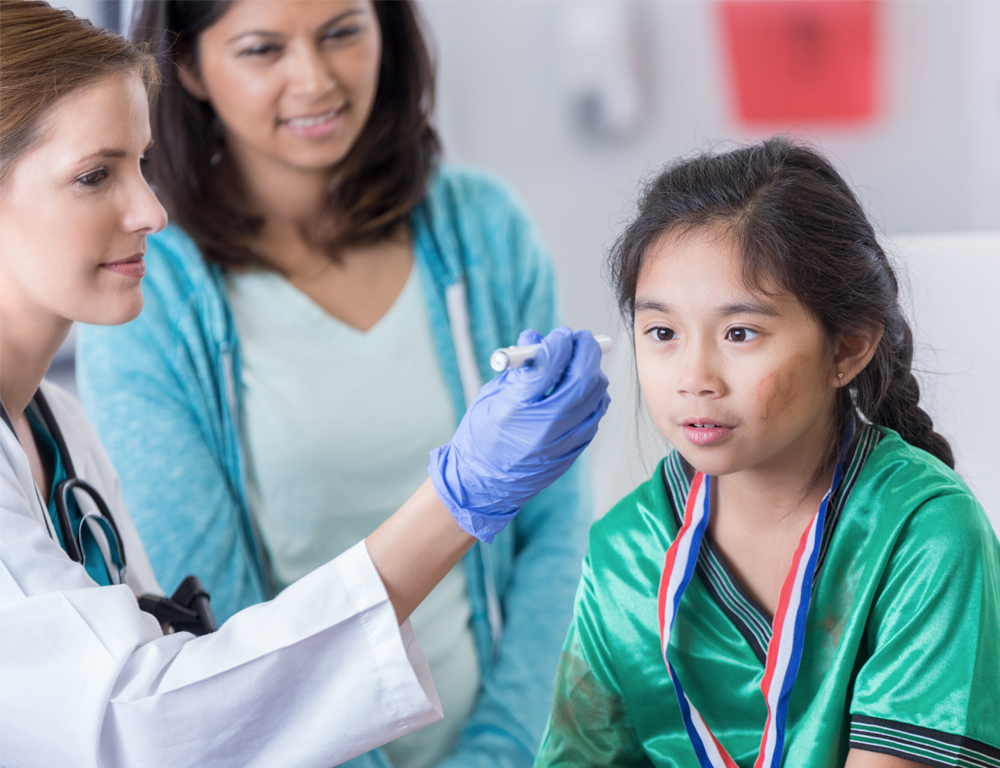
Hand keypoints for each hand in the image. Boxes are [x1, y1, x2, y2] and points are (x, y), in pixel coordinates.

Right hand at [429, 327, 609, 542]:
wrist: (483, 484)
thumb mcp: (491, 395)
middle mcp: (542, 425)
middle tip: (582, 340)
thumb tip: (536, 336)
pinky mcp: (573, 452)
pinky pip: (595, 416)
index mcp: (515, 407)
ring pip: (596, 396)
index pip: (549, 363)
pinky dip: (593, 398)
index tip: (561, 334)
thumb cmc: (481, 436)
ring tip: (580, 366)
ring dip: (593, 373)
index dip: (559, 342)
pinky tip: (582, 393)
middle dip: (587, 351)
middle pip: (582, 378)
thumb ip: (519, 367)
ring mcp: (561, 442)